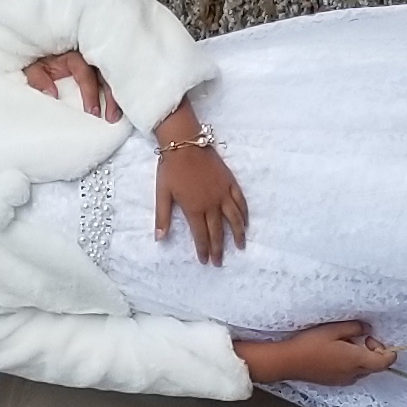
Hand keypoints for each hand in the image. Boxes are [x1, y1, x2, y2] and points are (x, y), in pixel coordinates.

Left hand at [22, 50, 123, 120]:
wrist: (42, 45)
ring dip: (119, 95)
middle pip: (106, 73)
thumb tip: (51, 93)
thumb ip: (37, 79)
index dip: (90, 92)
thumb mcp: (33, 67)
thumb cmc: (41, 59)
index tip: (92, 112)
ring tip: (118, 116)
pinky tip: (126, 104)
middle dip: (111, 96)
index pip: (85, 72)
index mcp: (72, 55)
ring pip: (115, 74)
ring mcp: (99, 59)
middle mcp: (90, 55)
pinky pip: (118, 75)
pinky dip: (122, 89)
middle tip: (111, 117)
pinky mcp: (105, 64)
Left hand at [153, 139, 250, 263]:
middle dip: (219, 249)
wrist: (185, 143)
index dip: (204, 250)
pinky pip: (240, 201)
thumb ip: (162, 218)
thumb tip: (160, 238)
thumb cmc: (171, 168)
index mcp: (194, 208)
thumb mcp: (162, 194)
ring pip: (234, 219)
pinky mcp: (230, 183)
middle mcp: (211, 204)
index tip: (206, 261)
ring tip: (241, 246)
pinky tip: (246, 222)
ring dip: (238, 234)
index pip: (201, 235)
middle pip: (218, 232)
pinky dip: (244, 214)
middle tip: (220, 262)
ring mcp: (223, 193)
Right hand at [238, 321, 395, 385]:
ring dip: (361, 358)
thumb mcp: (333, 329)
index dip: (386, 350)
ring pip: (363, 371)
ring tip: (344, 345)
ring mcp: (343, 380)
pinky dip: (350, 364)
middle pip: (375, 367)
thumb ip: (354, 328)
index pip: (385, 362)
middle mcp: (353, 374)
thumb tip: (367, 329)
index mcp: (356, 360)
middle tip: (359, 338)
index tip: (371, 338)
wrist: (288, 362)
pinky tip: (335, 353)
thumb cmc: (309, 345)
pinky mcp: (333, 382)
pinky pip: (351, 374)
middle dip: (373, 352)